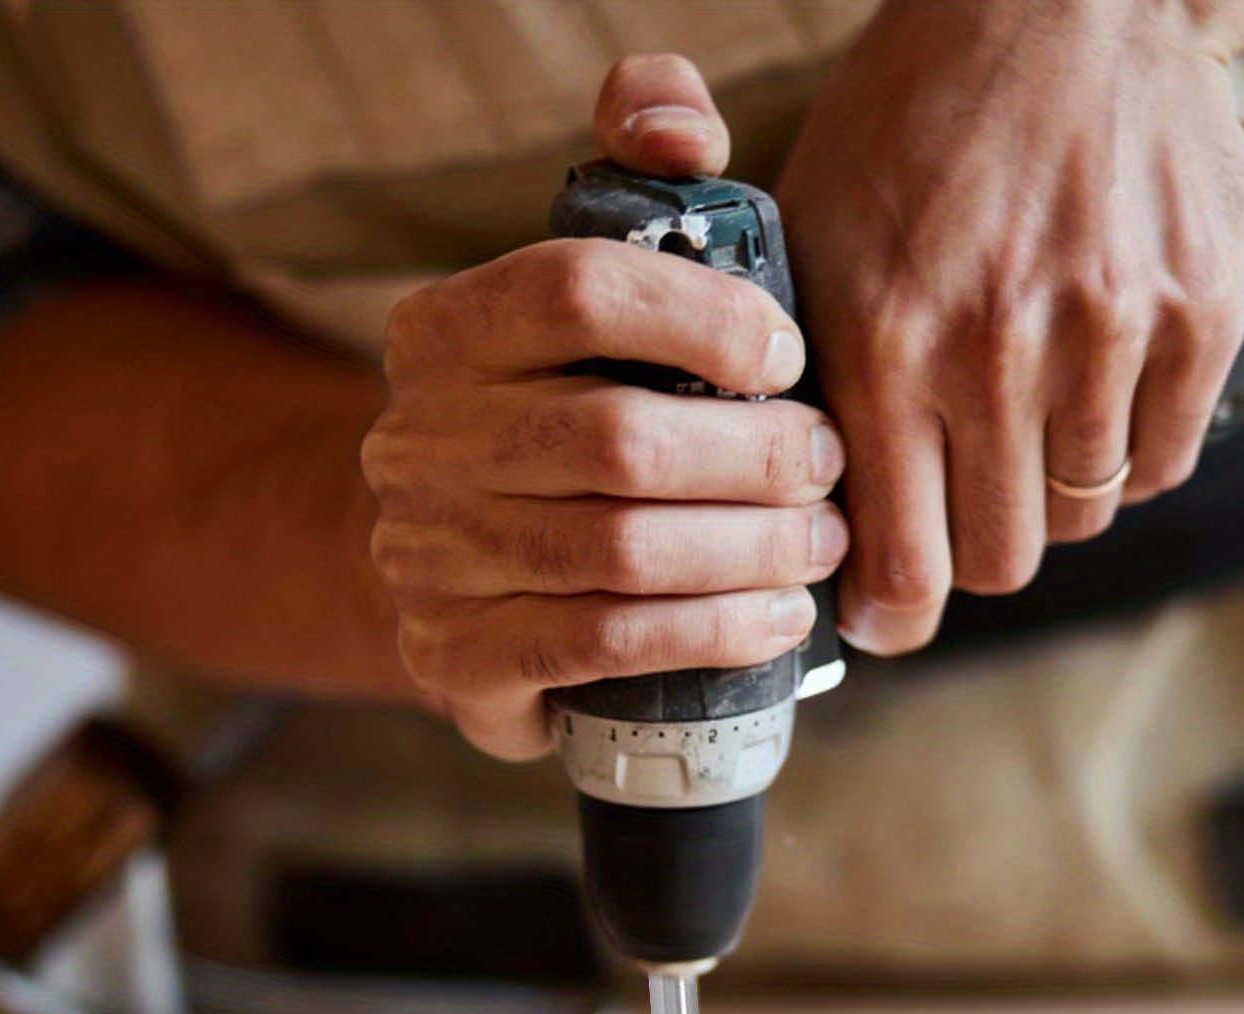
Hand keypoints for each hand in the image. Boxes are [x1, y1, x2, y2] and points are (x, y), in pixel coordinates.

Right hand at [363, 56, 846, 759]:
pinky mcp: (457, 660)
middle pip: (614, 438)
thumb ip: (631, 195)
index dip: (702, 318)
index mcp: (440, 334)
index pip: (575, 292)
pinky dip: (710, 632)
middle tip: (828, 470)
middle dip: (753, 458)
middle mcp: (415, 444)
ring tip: (819, 547)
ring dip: (749, 551)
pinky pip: (602, 645)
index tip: (790, 358)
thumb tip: (677, 124)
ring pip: (619, 552)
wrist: (463, 580)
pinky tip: (776, 621)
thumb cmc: (556, 429)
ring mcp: (425, 561)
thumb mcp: (578, 312)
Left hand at [776, 0, 1243, 653]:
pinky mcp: (1195, 309)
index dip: (889, 618)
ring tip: (1018, 429)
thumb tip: (808, 524)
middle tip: (954, 510)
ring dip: (1042, 497)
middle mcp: (995, 349)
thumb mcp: (809, 248)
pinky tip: (1086, 404)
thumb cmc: (909, 133)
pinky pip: (1158, 466)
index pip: (901, 569)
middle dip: (967, 553)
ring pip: (1077, 518)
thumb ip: (809, 389)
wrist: (1050, 2)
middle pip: (998, 562)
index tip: (882, 616)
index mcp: (881, 342)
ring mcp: (1106, 331)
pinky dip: (1121, 459)